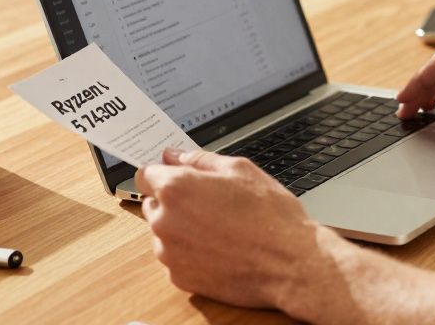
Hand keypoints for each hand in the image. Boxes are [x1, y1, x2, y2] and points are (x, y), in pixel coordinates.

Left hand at [135, 148, 340, 310]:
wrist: (289, 263)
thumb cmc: (270, 216)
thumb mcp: (240, 169)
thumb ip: (200, 160)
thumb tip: (176, 156)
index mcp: (176, 189)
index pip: (145, 174)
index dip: (162, 173)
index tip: (172, 175)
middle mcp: (165, 221)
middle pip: (152, 203)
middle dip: (173, 200)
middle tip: (208, 202)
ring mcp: (170, 253)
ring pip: (163, 232)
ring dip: (181, 227)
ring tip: (219, 227)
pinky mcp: (180, 278)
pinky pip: (175, 258)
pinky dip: (190, 252)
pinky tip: (218, 248)